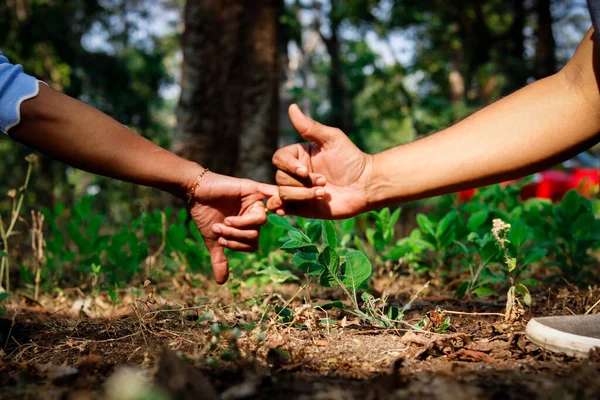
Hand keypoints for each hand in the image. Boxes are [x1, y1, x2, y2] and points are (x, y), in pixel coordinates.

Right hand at [189, 172, 276, 283]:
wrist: (195, 193)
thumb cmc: (204, 214)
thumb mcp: (213, 240)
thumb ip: (220, 259)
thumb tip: (221, 283)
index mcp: (247, 228)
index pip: (253, 245)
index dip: (238, 246)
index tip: (221, 241)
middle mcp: (253, 215)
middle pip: (256, 234)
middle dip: (235, 235)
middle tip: (219, 228)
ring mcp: (255, 202)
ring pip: (260, 220)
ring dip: (240, 225)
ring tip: (225, 221)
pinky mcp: (253, 188)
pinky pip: (273, 193)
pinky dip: (278, 201)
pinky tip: (270, 208)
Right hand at [267, 104, 373, 218]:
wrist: (366, 185)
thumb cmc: (352, 159)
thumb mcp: (332, 139)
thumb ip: (310, 127)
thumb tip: (291, 107)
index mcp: (299, 156)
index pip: (279, 159)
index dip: (289, 166)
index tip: (304, 171)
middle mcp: (296, 173)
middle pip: (280, 178)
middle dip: (301, 183)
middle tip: (323, 182)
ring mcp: (298, 191)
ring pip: (283, 194)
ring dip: (301, 195)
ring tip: (322, 194)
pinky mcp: (302, 207)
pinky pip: (282, 208)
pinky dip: (278, 208)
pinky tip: (283, 209)